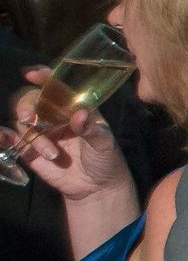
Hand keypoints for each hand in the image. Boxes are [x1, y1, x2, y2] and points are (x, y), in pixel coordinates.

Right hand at [7, 69, 131, 202]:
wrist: (97, 187)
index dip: (44, 78)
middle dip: (26, 106)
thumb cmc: (106, 159)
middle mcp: (55, 117)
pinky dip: (4, 136)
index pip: (57, 88)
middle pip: (32, 101)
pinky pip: (12, 139)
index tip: (33, 73)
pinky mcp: (30, 150)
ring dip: (32, 135)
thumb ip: (91, 129)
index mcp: (74, 108)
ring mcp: (41, 132)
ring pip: (23, 122)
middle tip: (29, 118)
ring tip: (52, 154)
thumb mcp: (105, 143)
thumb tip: (80, 114)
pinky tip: (3, 138)